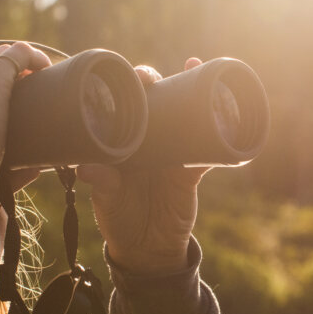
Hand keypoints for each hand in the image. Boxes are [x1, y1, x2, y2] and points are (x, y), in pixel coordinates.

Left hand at [77, 58, 209, 273]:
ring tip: (193, 64)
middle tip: (150, 76)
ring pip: (182, 113)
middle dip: (153, 81)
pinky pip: (207, 146)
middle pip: (152, 101)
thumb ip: (103, 185)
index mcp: (122, 143)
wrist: (148, 250)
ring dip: (191, 88)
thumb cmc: (120, 221)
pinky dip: (217, 130)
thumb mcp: (108, 203)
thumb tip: (88, 169)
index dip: (123, 88)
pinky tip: (224, 110)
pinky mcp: (192, 169)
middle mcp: (147, 141)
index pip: (122, 107)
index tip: (121, 78)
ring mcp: (172, 151)